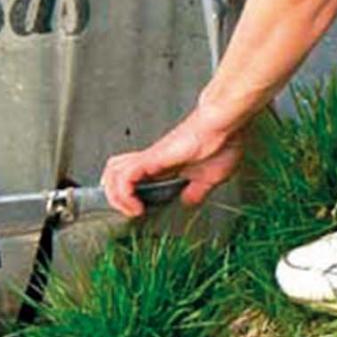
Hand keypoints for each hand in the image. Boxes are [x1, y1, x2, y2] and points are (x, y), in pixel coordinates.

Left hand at [100, 110, 246, 218]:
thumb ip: (197, 190)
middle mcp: (153, 161)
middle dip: (112, 196)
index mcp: (165, 166)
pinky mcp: (153, 157)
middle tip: (126, 212)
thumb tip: (187, 201)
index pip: (132, 178)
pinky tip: (135, 207)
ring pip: (113, 173)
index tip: (137, 213)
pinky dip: (123, 194)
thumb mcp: (210, 177)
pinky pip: (126, 176)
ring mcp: (151, 158)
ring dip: (114, 196)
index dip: (126, 196)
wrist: (223, 123)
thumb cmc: (221, 142)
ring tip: (128, 211)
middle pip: (114, 172)